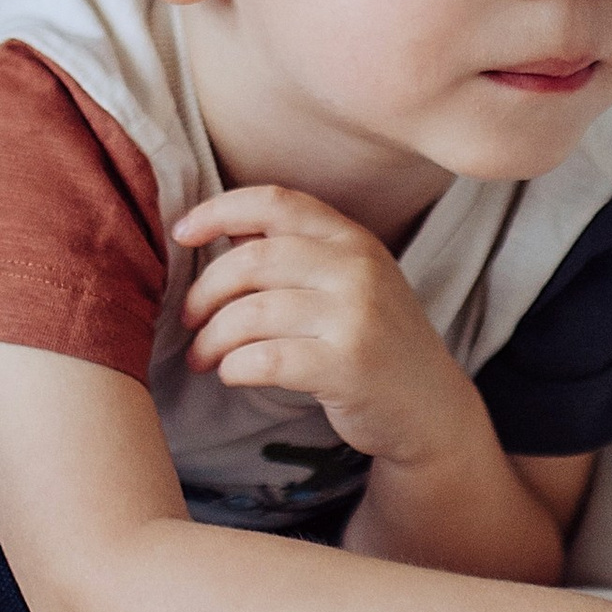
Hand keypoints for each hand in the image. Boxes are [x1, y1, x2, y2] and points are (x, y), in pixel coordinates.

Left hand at [173, 187, 485, 472]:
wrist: (430, 408)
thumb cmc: (373, 343)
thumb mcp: (347, 284)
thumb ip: (295, 254)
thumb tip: (223, 231)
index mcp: (352, 239)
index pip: (275, 202)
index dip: (218, 211)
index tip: (181, 235)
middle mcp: (357, 269)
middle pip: (252, 260)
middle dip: (205, 292)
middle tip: (188, 319)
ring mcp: (356, 316)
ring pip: (252, 314)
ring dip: (212, 338)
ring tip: (202, 357)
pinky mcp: (348, 366)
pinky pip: (266, 359)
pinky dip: (234, 368)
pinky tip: (232, 374)